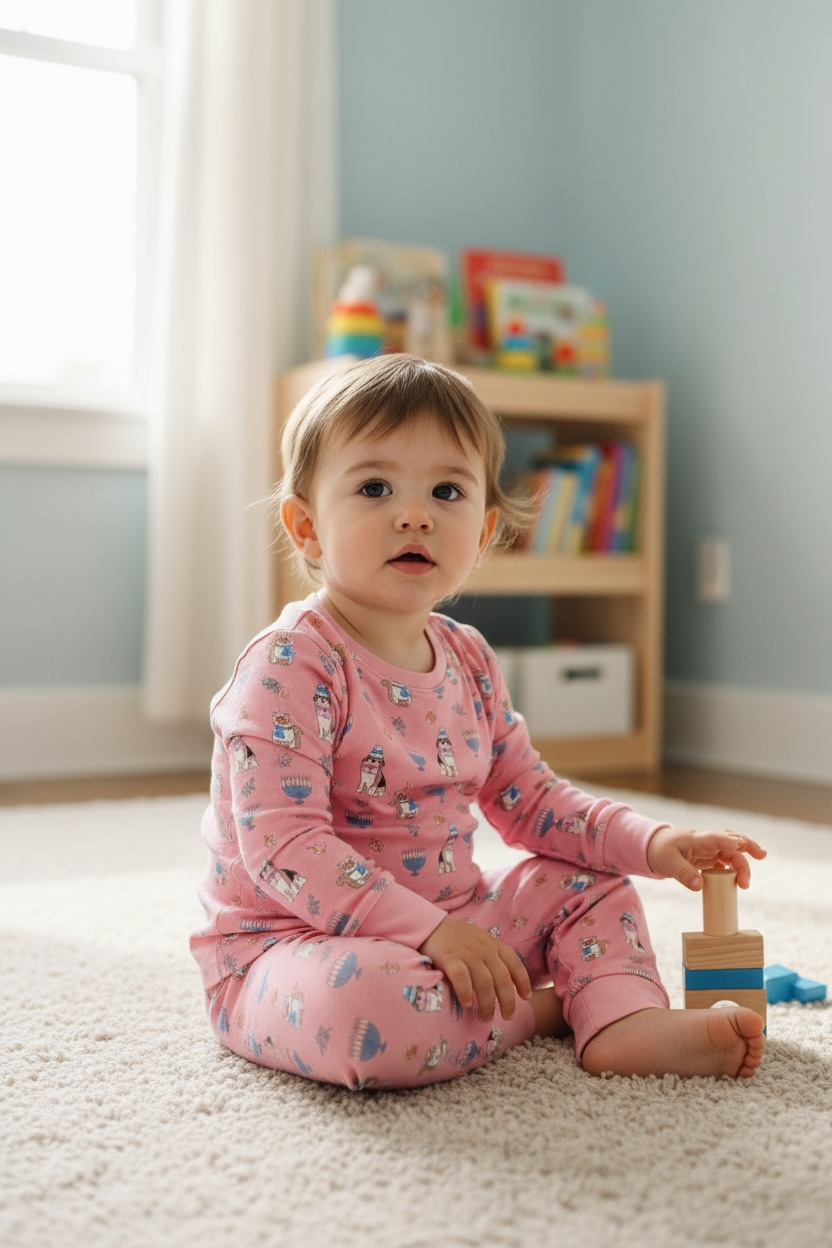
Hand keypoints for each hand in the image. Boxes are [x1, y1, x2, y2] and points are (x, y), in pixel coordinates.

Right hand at [418, 915, 531, 1021]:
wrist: (429, 924)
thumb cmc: (454, 936)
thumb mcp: (479, 940)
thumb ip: (490, 956)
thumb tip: (502, 980)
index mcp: (493, 944)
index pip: (515, 963)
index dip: (523, 981)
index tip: (526, 997)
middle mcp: (484, 949)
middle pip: (503, 978)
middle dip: (508, 1001)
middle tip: (508, 1017)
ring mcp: (468, 953)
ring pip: (485, 983)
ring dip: (488, 1003)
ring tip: (487, 1017)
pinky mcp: (450, 958)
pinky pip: (462, 979)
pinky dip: (466, 993)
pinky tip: (467, 1004)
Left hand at [646, 825, 766, 890]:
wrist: (653, 847)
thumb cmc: (659, 851)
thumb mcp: (667, 863)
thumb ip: (684, 874)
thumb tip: (699, 886)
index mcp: (697, 838)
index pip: (716, 837)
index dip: (728, 840)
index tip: (740, 844)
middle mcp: (707, 842)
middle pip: (732, 843)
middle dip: (748, 849)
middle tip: (758, 862)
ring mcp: (710, 850)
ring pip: (733, 853)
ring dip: (742, 865)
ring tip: (744, 884)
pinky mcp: (710, 858)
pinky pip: (727, 862)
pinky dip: (735, 870)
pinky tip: (738, 881)